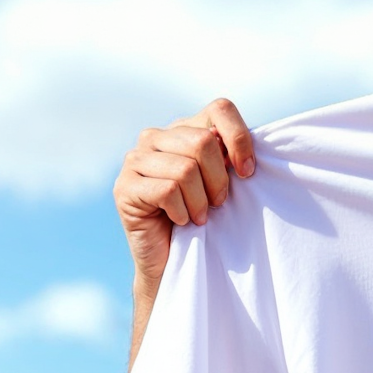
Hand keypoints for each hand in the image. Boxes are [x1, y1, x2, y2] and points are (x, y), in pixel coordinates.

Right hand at [113, 99, 254, 312]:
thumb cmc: (204, 221)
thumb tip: (248, 147)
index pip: (219, 109)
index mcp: (183, 129)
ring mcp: (135, 159)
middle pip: (203, 141)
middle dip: (219, 180)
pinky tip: (180, 221)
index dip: (240, 139)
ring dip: (200, 202)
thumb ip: (230, 157)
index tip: (248, 173)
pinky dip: (182, 212)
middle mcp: (155, 137)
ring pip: (185, 168)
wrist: (174, 262)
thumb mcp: (224, 183)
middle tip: (217, 204)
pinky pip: (167, 191)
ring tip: (198, 216)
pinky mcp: (124, 186)